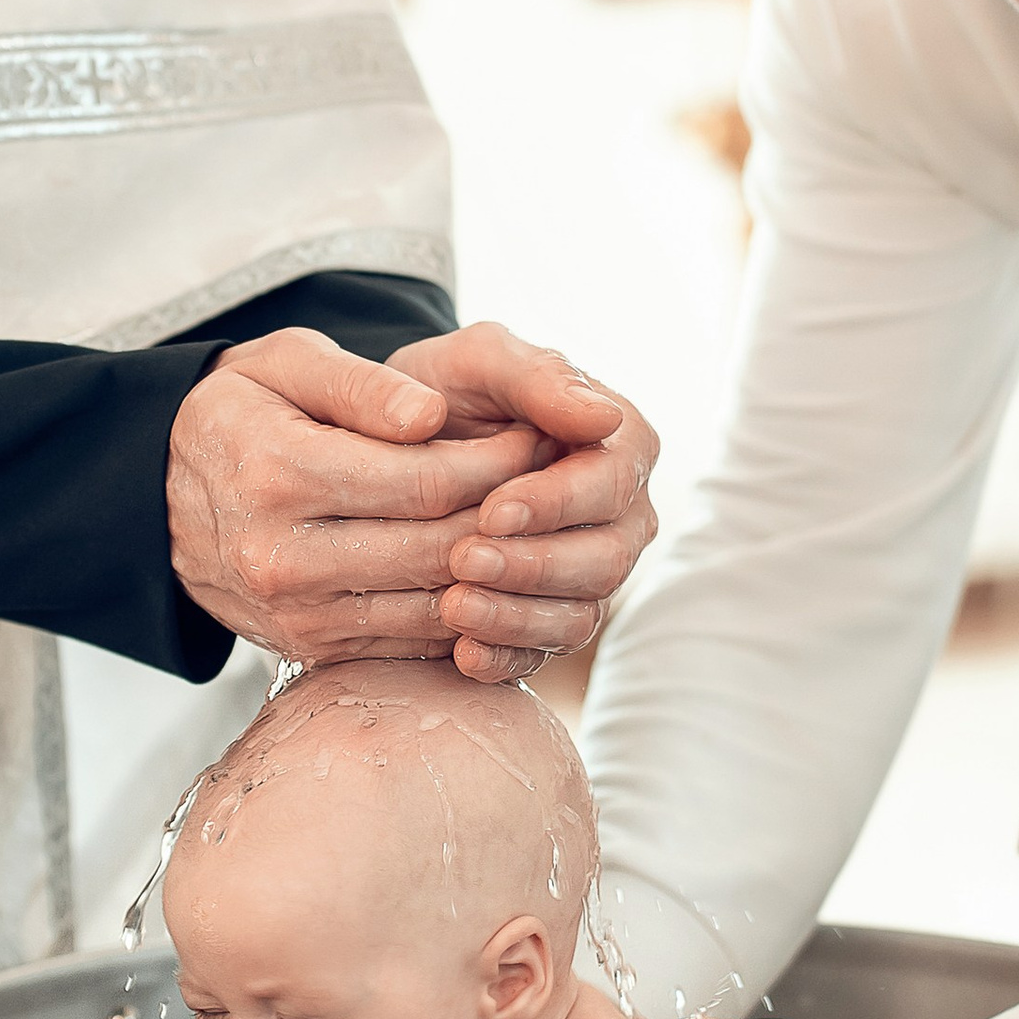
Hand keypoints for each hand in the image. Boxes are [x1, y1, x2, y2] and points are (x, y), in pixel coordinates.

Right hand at [167, 326, 541, 669]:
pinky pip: (414, 639)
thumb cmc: (240, 412)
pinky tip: (485, 566)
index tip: (534, 436)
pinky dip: (462, 608)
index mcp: (278, 473)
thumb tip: (433, 416)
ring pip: (436, 603)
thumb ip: (361, 384)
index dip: (498, 462)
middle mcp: (282, 556)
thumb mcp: (284, 363)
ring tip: (529, 523)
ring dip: (497, 569)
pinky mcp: (310, 648)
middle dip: (511, 515)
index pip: (427, 481)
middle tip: (550, 481)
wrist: (159, 495)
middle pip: (441, 548)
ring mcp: (296, 613)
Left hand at [384, 322, 660, 682]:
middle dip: (533, 565)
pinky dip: (506, 658)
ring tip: (453, 605)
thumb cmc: (449, 388)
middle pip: (604, 560)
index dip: (556, 503)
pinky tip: (462, 654)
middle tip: (463, 560)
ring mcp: (588, 575)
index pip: (609, 484)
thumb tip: (607, 416)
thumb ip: (539, 376)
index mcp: (619, 447)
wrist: (399, 440)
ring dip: (516, 617)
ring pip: (578, 615)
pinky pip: (544, 653)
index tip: (492, 510)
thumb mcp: (481, 360)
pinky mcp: (549, 620)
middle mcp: (620, 518)